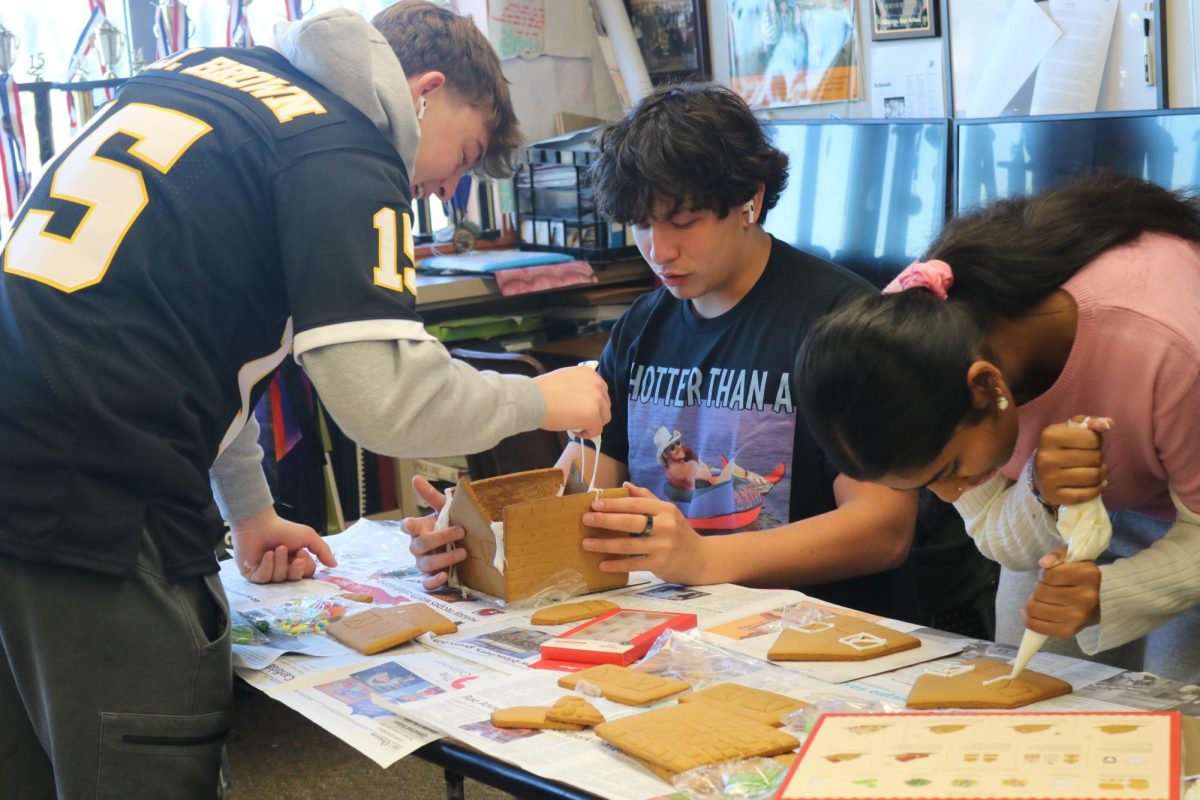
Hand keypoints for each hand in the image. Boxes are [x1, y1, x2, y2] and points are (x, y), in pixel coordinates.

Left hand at [231, 508, 335, 583]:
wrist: (259, 525)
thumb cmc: (283, 529)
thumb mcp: (308, 537)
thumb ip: (323, 550)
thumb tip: (335, 564)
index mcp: (295, 562)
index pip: (305, 575)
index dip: (304, 567)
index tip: (300, 553)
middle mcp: (282, 569)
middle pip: (293, 580)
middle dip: (293, 567)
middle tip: (294, 554)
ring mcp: (267, 574)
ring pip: (278, 579)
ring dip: (279, 562)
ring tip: (275, 549)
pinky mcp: (253, 575)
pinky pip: (264, 579)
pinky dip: (267, 566)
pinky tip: (266, 554)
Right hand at [402, 476, 465, 590]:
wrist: (462, 544)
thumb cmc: (448, 525)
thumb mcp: (443, 509)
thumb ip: (430, 496)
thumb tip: (415, 478)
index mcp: (419, 529)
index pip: (407, 526)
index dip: (408, 525)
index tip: (410, 523)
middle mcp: (418, 547)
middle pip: (420, 545)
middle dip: (440, 538)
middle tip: (461, 531)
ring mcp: (423, 563)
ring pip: (426, 564)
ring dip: (444, 558)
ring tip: (463, 552)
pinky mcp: (430, 577)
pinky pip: (427, 583)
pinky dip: (434, 581)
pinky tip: (445, 576)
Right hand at [534, 366, 610, 438]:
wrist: (533, 399)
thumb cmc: (542, 391)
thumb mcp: (566, 379)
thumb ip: (578, 387)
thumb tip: (582, 401)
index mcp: (590, 373)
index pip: (601, 392)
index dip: (592, 403)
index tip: (581, 409)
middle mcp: (597, 384)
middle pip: (605, 405)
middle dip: (594, 414)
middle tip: (578, 419)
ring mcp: (597, 400)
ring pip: (604, 418)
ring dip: (592, 424)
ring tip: (575, 425)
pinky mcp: (593, 416)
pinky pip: (597, 430)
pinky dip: (588, 434)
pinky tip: (575, 430)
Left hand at [579, 483, 713, 584]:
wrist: (700, 558)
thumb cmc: (679, 532)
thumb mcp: (668, 512)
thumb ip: (647, 498)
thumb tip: (625, 485)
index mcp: (665, 510)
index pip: (635, 504)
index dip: (614, 503)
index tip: (595, 504)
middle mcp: (665, 526)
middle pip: (629, 522)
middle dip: (605, 520)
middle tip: (586, 519)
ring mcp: (663, 546)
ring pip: (628, 545)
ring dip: (605, 544)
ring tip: (586, 543)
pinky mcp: (660, 564)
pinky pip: (633, 564)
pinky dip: (617, 565)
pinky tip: (602, 564)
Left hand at [1022, 545, 1101, 637]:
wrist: (1099, 601)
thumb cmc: (1080, 577)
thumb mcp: (1072, 558)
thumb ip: (1057, 555)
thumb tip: (1044, 563)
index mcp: (1088, 575)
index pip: (1049, 574)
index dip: (1043, 574)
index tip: (1049, 576)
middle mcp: (1086, 597)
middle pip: (1040, 592)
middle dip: (1037, 589)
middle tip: (1045, 589)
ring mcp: (1078, 616)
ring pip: (1036, 608)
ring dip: (1033, 603)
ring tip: (1042, 600)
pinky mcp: (1070, 631)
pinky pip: (1038, 627)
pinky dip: (1031, 620)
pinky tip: (1034, 614)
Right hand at [1034, 415, 1113, 505]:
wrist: (1040, 472)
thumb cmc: (1061, 447)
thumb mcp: (1070, 430)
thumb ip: (1090, 423)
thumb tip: (1110, 423)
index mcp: (1050, 436)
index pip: (1092, 438)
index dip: (1097, 441)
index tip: (1090, 445)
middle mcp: (1047, 457)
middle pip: (1094, 458)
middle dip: (1098, 458)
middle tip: (1092, 460)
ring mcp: (1049, 478)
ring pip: (1092, 476)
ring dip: (1101, 474)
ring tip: (1096, 471)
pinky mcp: (1054, 495)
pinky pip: (1086, 494)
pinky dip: (1097, 489)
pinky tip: (1096, 485)